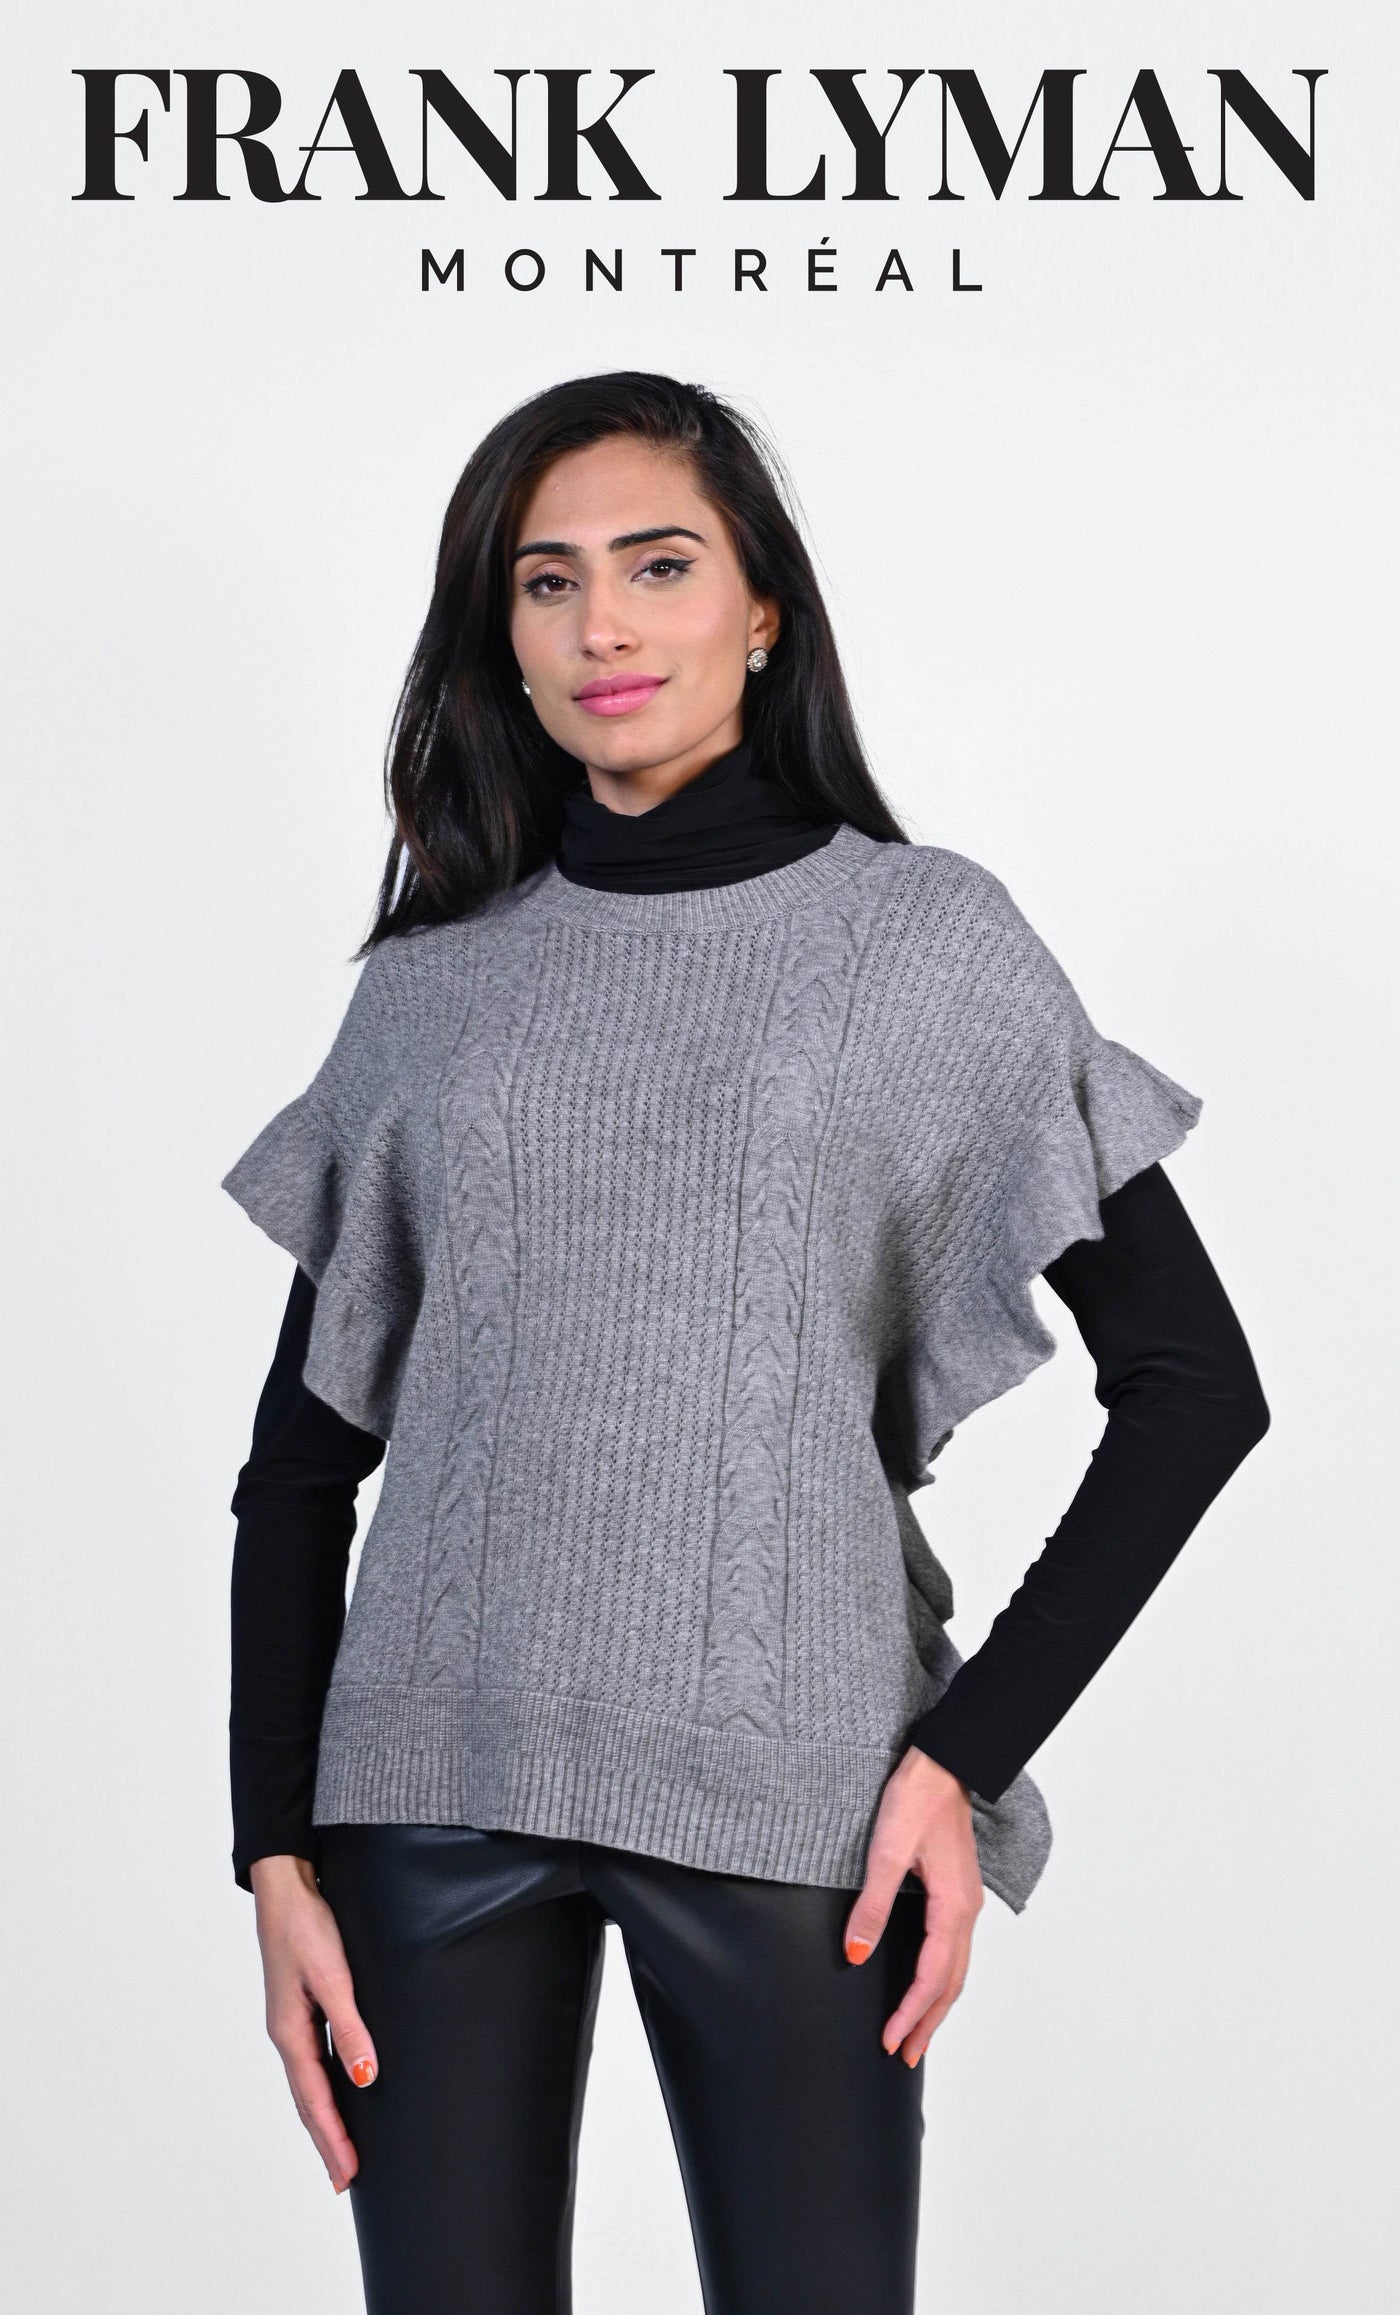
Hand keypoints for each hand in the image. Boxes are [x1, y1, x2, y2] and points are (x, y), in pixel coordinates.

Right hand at [251, 1853, 378, 2193]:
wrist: (286, 1886)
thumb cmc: (306, 1925)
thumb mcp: (333, 1976)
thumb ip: (350, 2027)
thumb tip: (364, 2079)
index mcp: (290, 2032)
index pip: (314, 2100)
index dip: (332, 2139)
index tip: (348, 2175)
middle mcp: (287, 2033)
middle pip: (307, 2101)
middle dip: (326, 2141)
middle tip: (344, 2181)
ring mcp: (292, 2021)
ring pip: (308, 2083)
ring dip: (324, 2118)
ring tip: (341, 2150)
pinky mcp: (302, 2006)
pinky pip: (312, 2060)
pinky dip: (324, 2087)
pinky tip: (338, 2090)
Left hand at [843, 1746, 984, 2065]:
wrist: (944, 1761)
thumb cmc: (916, 1799)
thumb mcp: (886, 1851)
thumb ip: (872, 1906)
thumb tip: (856, 1955)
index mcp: (953, 1907)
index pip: (932, 1978)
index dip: (910, 2014)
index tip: (889, 2042)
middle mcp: (966, 1910)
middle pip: (951, 1983)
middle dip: (929, 2022)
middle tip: (906, 2056)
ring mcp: (966, 1901)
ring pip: (957, 1968)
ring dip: (937, 2004)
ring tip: (917, 2032)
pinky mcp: (957, 1890)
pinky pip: (955, 1948)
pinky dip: (942, 1977)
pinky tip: (928, 1982)